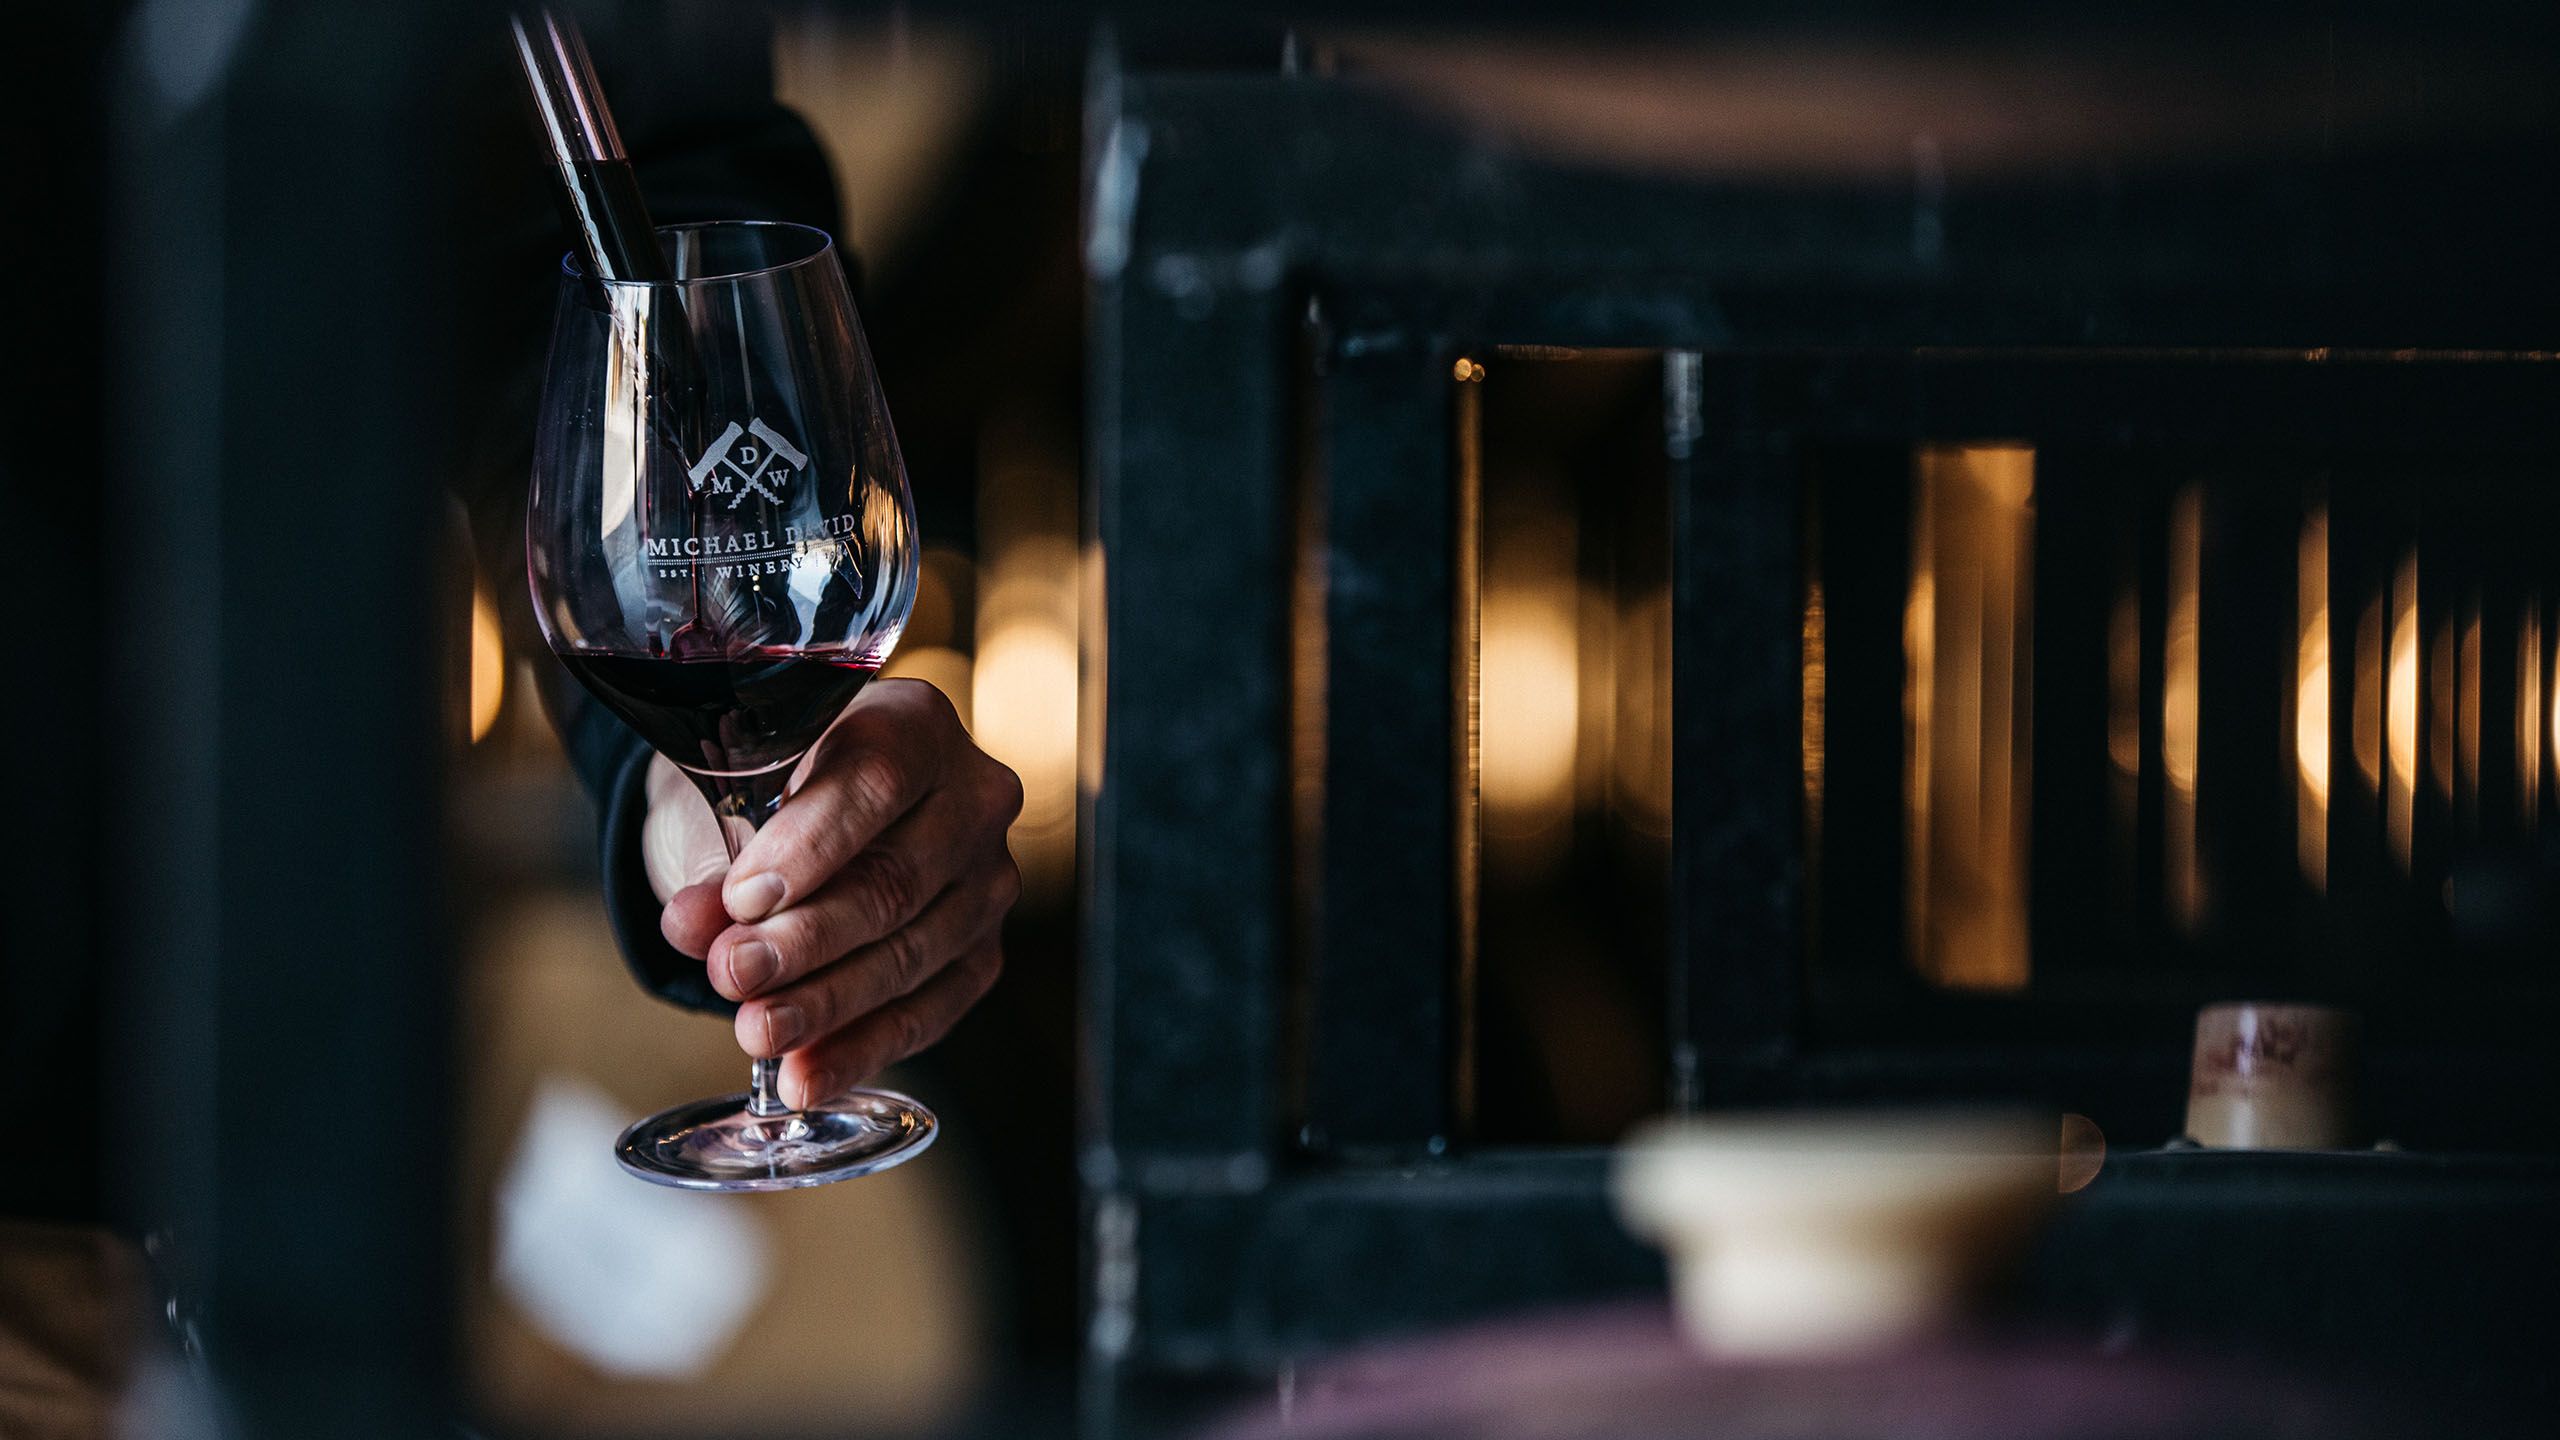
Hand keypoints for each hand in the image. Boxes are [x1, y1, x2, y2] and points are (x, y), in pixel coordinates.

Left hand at [646, 679, 1022, 1108]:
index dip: (809, 847)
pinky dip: (861, 1049)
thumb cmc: (772, 783)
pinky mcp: (983, 952)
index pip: (875, 783)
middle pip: (896, 881)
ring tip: (757, 1033)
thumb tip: (696, 925)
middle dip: (807, 940)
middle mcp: (974, 797)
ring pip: (912, 954)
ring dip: (827, 1004)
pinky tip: (806, 1075)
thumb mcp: (731, 792)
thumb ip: (717, 855)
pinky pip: (929, 1011)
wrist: (810, 808)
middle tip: (734, 974)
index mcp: (914, 723)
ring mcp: (988, 880)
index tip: (742, 898)